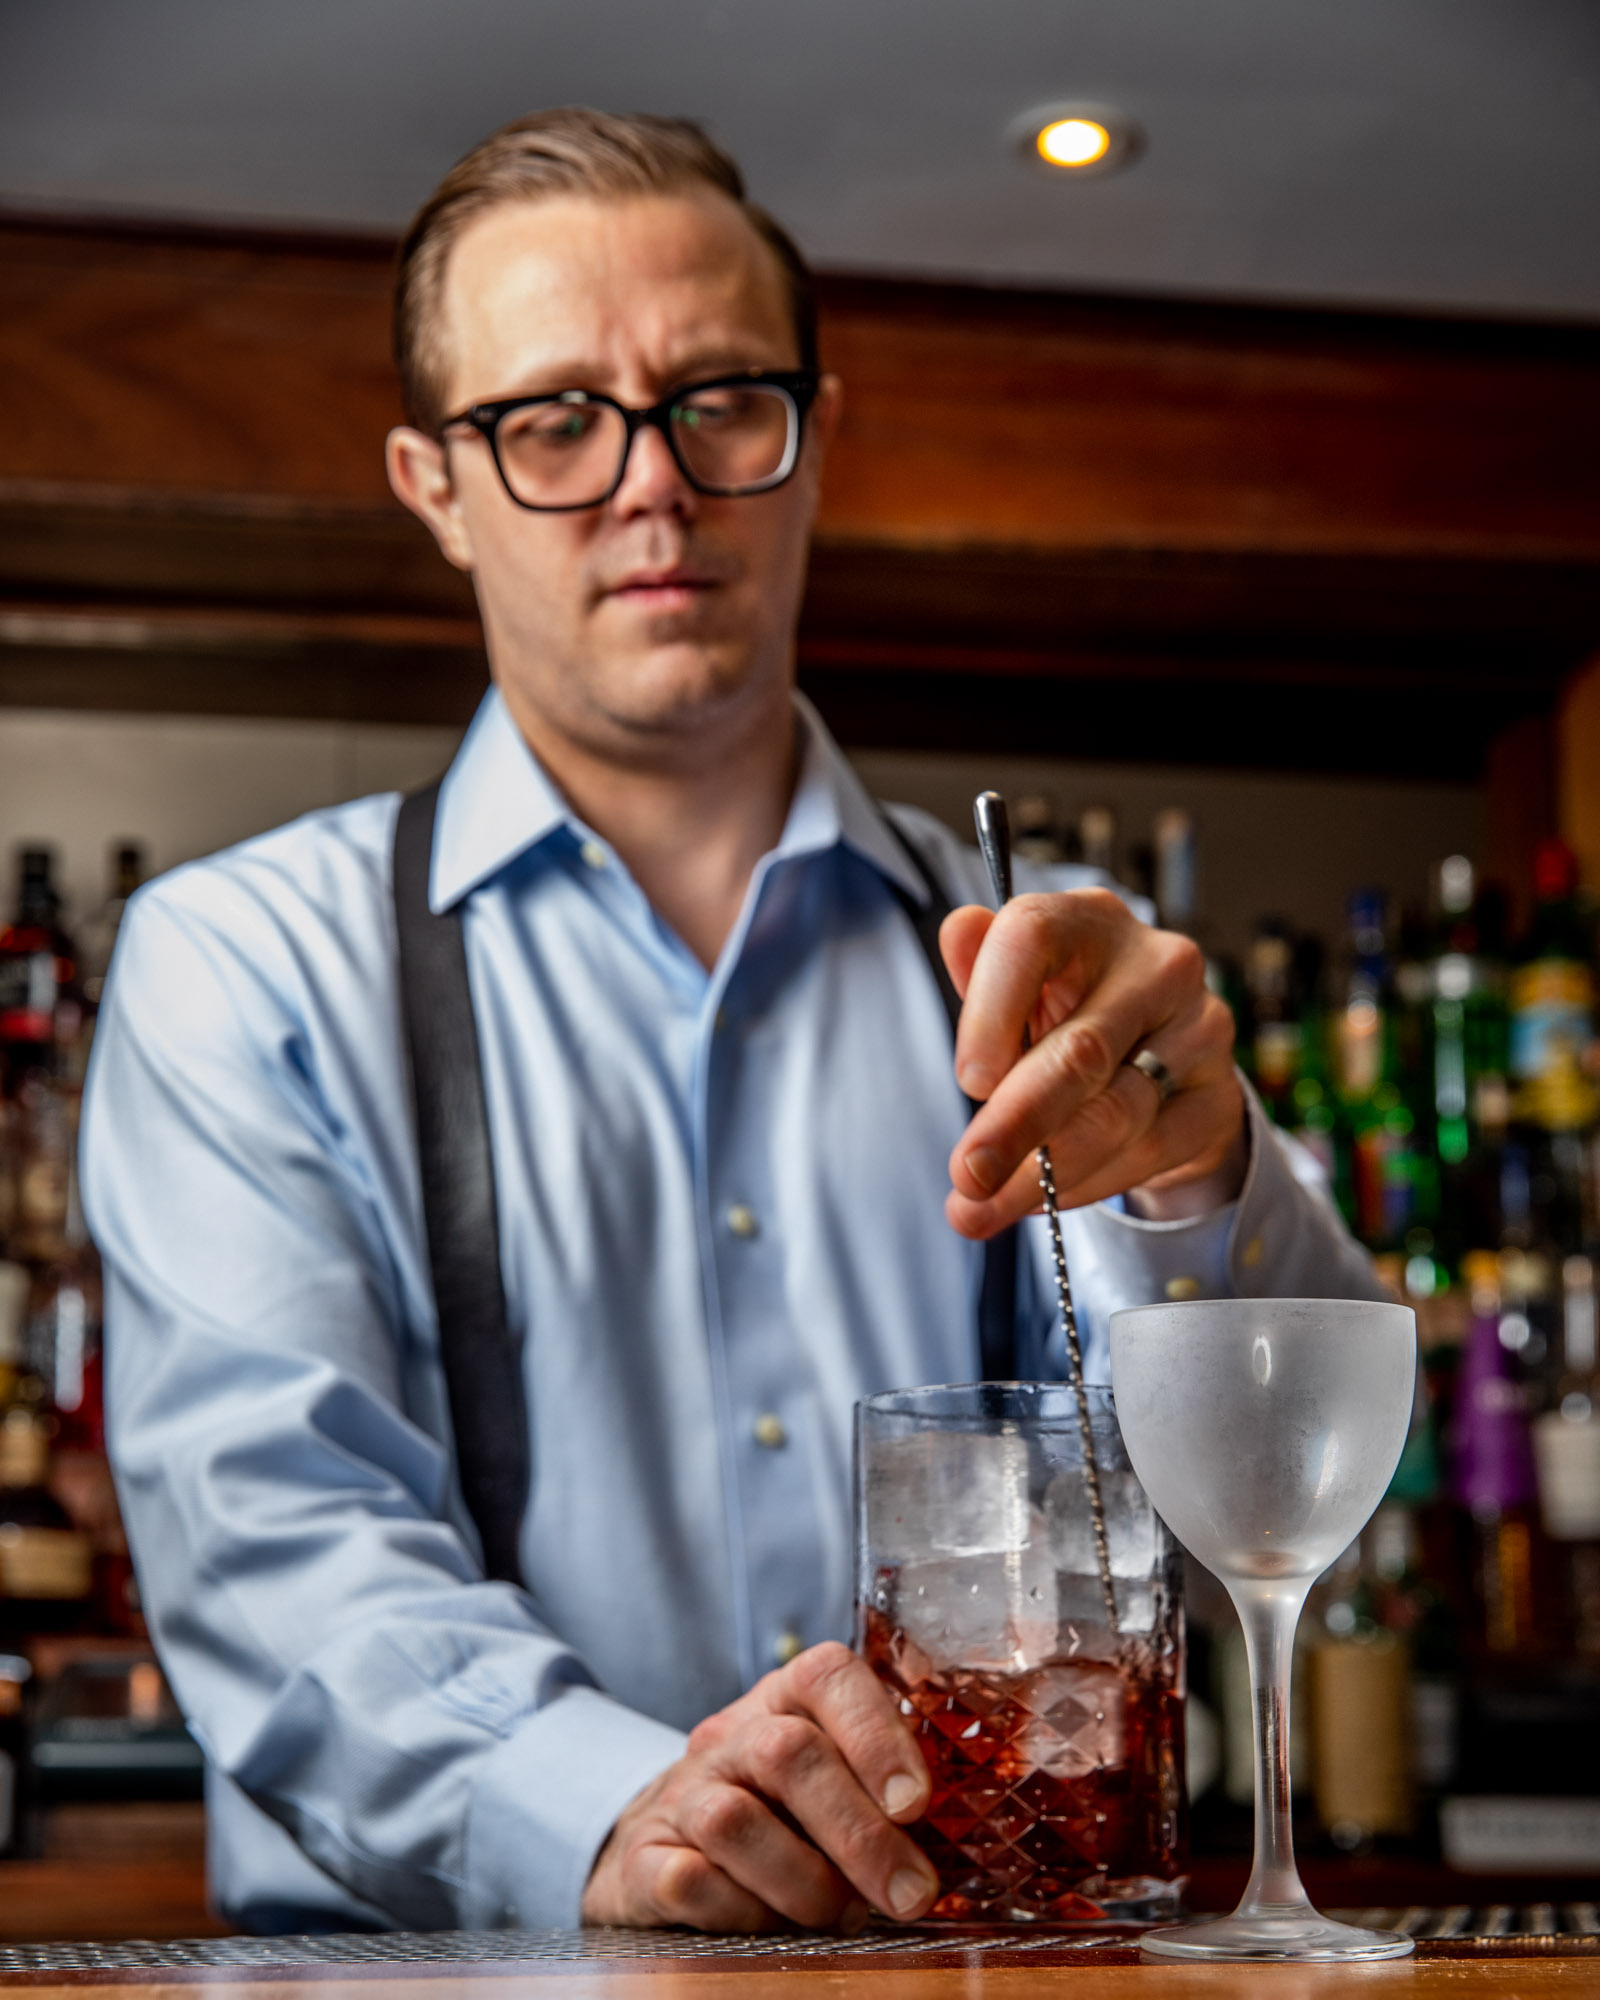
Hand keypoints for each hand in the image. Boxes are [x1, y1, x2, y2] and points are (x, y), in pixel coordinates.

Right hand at [580, 1641, 936, 1931]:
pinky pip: (689, 1880)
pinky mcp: (643, 1857)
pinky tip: (771, 1924)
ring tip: (840, 1915)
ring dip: (804, 1882)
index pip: (829, 1675)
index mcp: (787, 1700)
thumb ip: (880, 1787)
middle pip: (788, 1755)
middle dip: (859, 1833)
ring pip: (735, 1820)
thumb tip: (963, 1833)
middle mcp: (732, 1735)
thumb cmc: (777, 1812)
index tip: (916, 1803)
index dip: (875, 1732)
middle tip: (910, 1894)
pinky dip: (742, 1912)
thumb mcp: (828, 1778)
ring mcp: (683, 1793)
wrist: (659, 1841)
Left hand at [941, 890, 1245, 1238]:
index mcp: (1088, 920)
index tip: (969, 1082)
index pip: (1035, 937)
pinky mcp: (1218, 1093)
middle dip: (1015, 1123)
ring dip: (1046, 1173)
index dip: (993, 1011)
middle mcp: (1155, 964)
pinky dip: (1089, 1184)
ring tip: (984, 1208)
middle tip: (969, 1175)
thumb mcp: (1018, 989)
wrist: (1159, 1059)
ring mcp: (1199, 1028)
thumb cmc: (1070, 1014)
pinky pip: (1150, 1151)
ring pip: (1117, 1112)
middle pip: (1081, 1048)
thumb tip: (957, 931)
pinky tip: (1048, 1201)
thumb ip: (981, 973)